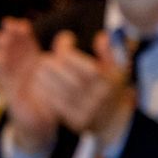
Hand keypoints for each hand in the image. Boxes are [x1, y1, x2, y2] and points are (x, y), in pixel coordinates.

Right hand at [0, 19, 60, 152]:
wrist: (41, 124)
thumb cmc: (50, 98)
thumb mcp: (58, 77)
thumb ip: (61, 58)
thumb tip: (67, 37)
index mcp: (32, 63)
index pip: (26, 45)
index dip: (22, 34)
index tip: (22, 24)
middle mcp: (20, 69)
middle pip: (14, 49)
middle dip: (10, 36)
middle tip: (9, 24)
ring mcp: (13, 79)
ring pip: (6, 60)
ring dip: (3, 48)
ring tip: (2, 37)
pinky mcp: (9, 91)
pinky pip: (4, 77)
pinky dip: (1, 66)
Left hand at [40, 32, 136, 150]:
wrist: (114, 121)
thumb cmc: (111, 89)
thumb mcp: (117, 70)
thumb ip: (109, 53)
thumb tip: (102, 36)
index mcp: (107, 80)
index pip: (81, 61)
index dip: (67, 48)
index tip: (64, 40)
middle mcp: (98, 96)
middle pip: (67, 76)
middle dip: (52, 64)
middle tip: (45, 58)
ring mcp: (88, 110)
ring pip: (59, 90)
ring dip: (44, 78)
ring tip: (40, 70)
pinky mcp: (77, 121)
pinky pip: (56, 105)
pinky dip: (46, 93)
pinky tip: (41, 85)